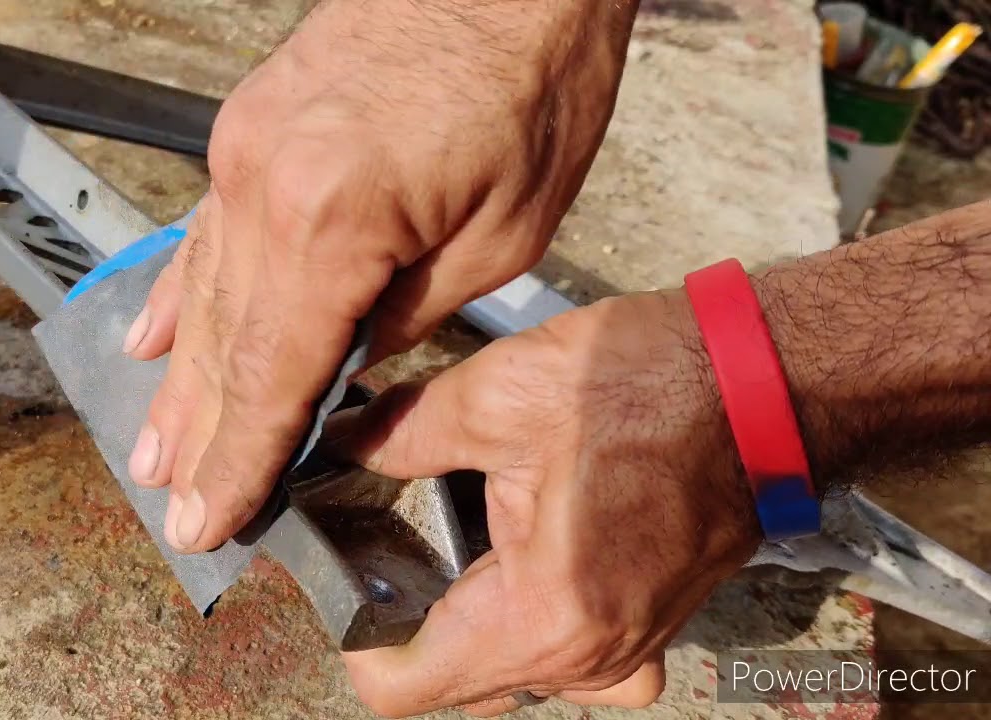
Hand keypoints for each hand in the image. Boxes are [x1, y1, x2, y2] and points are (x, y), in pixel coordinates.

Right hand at [123, 0, 638, 552]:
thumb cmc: (529, 81)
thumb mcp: (499, 236)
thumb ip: (405, 314)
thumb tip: (346, 363)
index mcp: (332, 222)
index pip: (271, 376)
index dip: (239, 460)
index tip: (209, 519)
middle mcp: (265, 188)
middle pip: (224, 343)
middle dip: (201, 435)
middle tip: (173, 506)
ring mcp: (246, 151)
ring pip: (202, 291)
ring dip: (179, 377)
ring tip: (152, 447)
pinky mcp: (252, 126)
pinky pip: (203, 230)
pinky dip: (176, 289)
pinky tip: (150, 333)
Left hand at [326, 289, 761, 715]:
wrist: (765, 381)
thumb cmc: (649, 384)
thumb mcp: (499, 395)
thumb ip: (398, 434)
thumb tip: (334, 445)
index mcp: (542, 617)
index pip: (401, 686)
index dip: (352, 633)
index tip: (342, 569)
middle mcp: (586, 660)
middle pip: (452, 682)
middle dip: (407, 618)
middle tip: (388, 534)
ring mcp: (626, 655)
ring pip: (505, 673)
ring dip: (466, 619)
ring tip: (450, 535)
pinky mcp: (650, 631)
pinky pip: (569, 659)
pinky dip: (530, 623)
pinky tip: (521, 555)